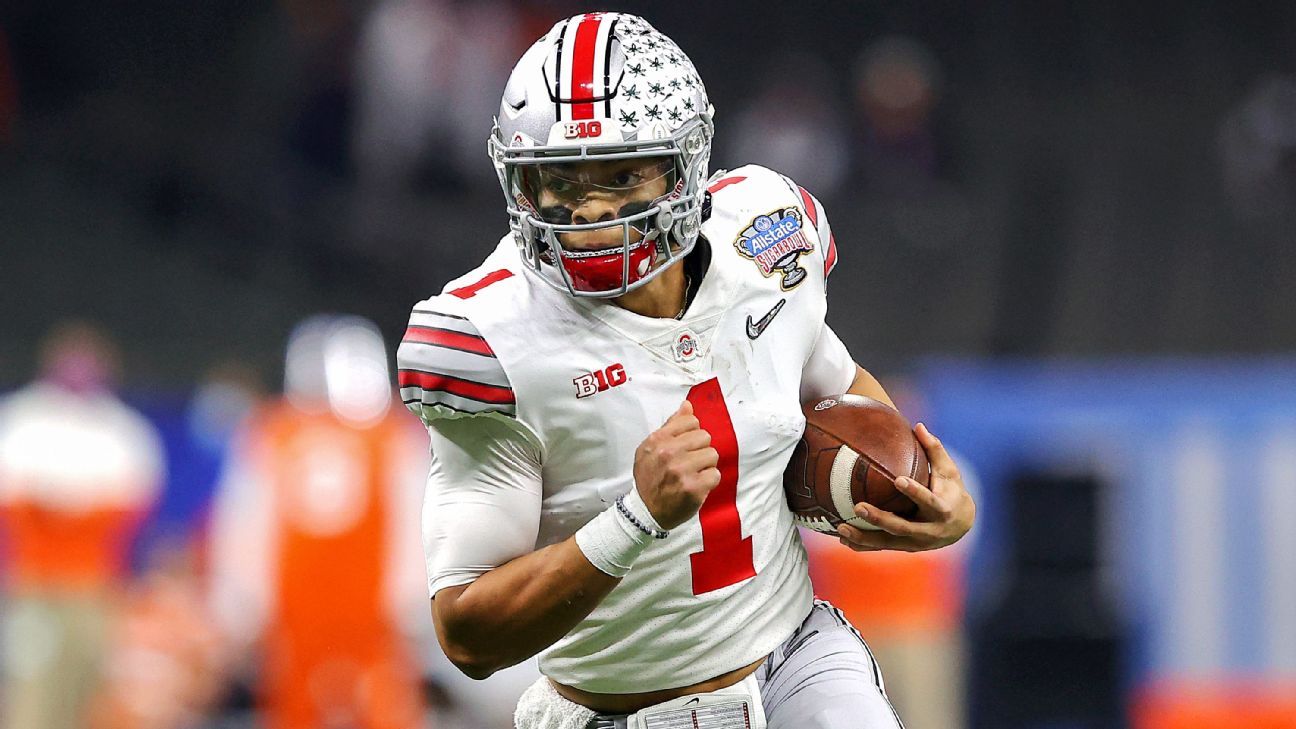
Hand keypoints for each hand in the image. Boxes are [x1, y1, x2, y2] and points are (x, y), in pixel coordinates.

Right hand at [632, 400, 721, 529]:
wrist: (646, 511)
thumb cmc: (650, 478)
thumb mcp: (651, 449)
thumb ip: (670, 426)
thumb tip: (687, 406)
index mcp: (658, 440)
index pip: (691, 421)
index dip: (692, 434)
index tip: (685, 446)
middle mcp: (669, 453)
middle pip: (704, 437)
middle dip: (700, 449)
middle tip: (689, 462)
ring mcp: (682, 471)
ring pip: (712, 454)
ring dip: (706, 465)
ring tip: (693, 474)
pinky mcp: (694, 488)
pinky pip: (715, 474)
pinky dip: (709, 481)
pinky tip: (697, 485)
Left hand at [837, 423, 974, 551]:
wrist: (961, 525)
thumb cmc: (951, 490)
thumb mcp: (949, 471)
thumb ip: (934, 449)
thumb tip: (918, 425)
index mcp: (942, 509)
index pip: (929, 501)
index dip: (915, 492)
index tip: (898, 480)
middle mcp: (929, 530)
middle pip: (903, 527)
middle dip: (880, 519)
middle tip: (858, 506)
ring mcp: (916, 542)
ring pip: (888, 542)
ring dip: (864, 536)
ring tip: (841, 527)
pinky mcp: (905, 547)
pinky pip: (882, 547)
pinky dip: (863, 545)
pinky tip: (843, 539)